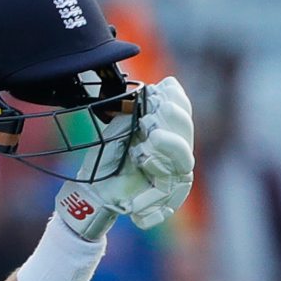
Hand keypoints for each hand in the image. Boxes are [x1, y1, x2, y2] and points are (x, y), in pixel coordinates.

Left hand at [56, 77, 195, 239]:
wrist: (94, 188)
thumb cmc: (108, 158)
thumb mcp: (121, 128)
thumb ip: (139, 110)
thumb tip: (160, 86)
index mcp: (165, 131)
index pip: (181, 112)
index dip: (178, 100)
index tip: (167, 86)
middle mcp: (173, 151)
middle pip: (186, 133)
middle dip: (177, 118)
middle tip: (163, 107)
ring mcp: (171, 173)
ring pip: (183, 159)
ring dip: (172, 145)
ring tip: (154, 136)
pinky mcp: (164, 194)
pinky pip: (168, 187)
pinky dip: (158, 172)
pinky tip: (147, 160)